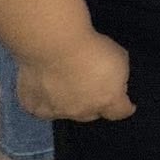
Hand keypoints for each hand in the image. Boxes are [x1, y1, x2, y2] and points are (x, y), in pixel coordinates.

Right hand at [17, 32, 133, 121]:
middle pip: (91, 114)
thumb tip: (111, 84)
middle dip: (94, 104)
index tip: (127, 105)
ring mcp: (55, 111)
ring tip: (65, 86)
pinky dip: (44, 100)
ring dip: (68, 102)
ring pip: (65, 112)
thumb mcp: (119, 58)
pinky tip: (43, 89)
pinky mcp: (32, 106)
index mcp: (106, 100)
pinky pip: (41, 107)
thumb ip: (117, 76)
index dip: (124, 108)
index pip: (120, 112)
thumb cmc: (92, 47)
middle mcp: (81, 111)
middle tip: (91, 89)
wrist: (54, 46)